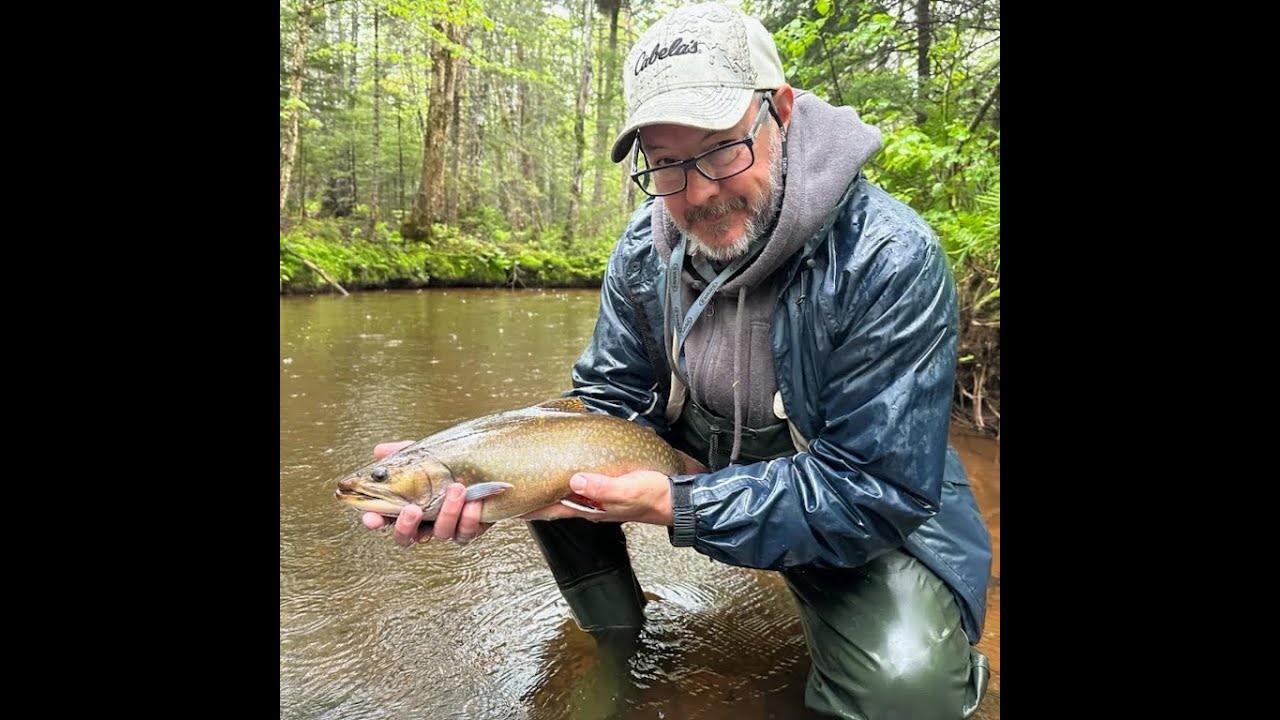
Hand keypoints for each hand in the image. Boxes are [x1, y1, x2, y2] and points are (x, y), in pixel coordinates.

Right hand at [360, 441, 493, 546]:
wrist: (483, 469)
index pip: (384, 519)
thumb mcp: (424, 456)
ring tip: (457, 488)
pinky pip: (466, 533)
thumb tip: (380, 451)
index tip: (372, 519)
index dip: (375, 521)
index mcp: (407, 506)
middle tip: (413, 509)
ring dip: (448, 512)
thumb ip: (402, 454)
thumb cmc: (448, 465)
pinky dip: (470, 518)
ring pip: (441, 532)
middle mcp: (424, 523)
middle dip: (406, 526)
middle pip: (406, 538)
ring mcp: (445, 528)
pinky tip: (473, 502)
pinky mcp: (468, 530)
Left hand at [520, 470, 672, 525]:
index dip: (530, 507)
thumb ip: (602, 487)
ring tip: (530, 478)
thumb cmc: (655, 496)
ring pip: (565, 493)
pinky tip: (564, 471)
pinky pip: (580, 484)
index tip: (507, 503)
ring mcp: (598, 498)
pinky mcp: (608, 488)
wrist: (677, 499)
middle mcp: (591, 505)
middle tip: (511, 488)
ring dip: (548, 488)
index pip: (552, 509)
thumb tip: (575, 479)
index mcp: (591, 507)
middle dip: (533, 497)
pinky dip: (567, 479)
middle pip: (553, 502)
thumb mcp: (629, 489)